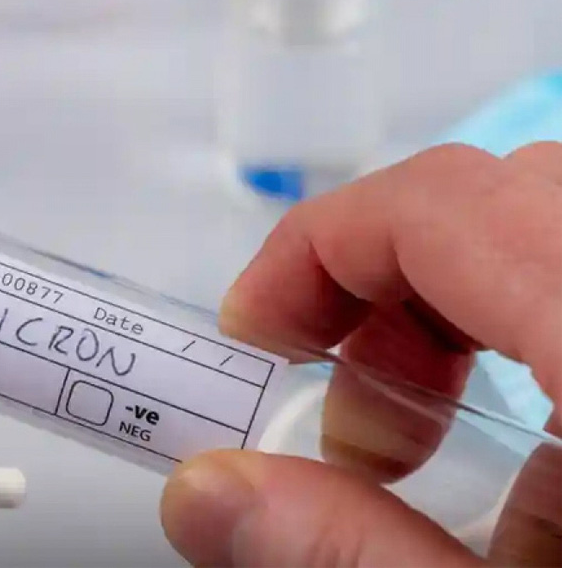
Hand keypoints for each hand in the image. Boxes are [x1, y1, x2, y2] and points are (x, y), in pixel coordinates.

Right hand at [161, 143, 561, 565]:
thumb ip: (352, 550)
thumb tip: (206, 495)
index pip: (439, 205)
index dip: (312, 250)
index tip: (249, 335)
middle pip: (486, 204)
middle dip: (368, 288)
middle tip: (321, 401)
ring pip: (537, 230)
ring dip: (438, 312)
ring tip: (400, 441)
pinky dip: (512, 327)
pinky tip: (506, 447)